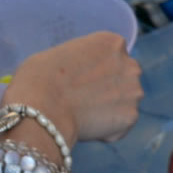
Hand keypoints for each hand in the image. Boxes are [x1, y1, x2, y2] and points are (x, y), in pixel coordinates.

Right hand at [2, 32, 143, 145]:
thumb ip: (82, 60)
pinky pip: (121, 125)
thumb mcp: (60, 54)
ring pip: (125, 102)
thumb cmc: (39, 79)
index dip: (97, 69)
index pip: (113, 55)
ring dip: (110, 109)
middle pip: (124, 78)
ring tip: (82, 114)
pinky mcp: (131, 116)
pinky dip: (107, 130)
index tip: (82, 79)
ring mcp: (134, 91)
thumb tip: (83, 72)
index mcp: (112, 42)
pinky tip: (86, 127)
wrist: (41, 108)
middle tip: (84, 99)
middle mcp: (130, 64)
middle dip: (110, 88)